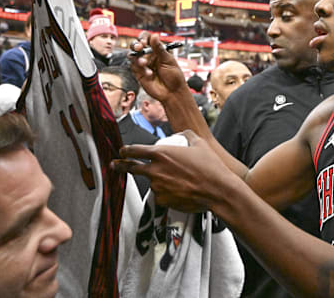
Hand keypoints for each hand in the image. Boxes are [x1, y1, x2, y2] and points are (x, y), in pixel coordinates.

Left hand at [112, 131, 235, 211]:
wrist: (218, 190)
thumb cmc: (210, 168)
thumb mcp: (199, 144)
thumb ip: (188, 136)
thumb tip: (183, 134)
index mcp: (161, 154)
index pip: (135, 150)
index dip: (126, 150)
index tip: (122, 151)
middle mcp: (155, 171)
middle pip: (131, 168)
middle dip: (121, 166)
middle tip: (116, 165)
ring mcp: (158, 187)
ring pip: (152, 183)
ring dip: (158, 181)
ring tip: (176, 181)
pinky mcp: (163, 201)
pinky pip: (161, 195)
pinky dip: (167, 193)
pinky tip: (180, 191)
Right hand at [129, 34, 187, 101]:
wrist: (172, 93)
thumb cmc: (174, 76)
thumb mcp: (168, 60)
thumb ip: (159, 49)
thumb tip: (154, 35)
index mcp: (157, 50)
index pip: (147, 38)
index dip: (143, 37)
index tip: (144, 41)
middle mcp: (148, 55)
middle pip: (136, 45)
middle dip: (135, 45)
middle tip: (139, 47)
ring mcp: (143, 64)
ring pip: (133, 56)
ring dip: (137, 58)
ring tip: (144, 64)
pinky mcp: (139, 73)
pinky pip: (134, 67)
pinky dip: (140, 69)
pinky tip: (149, 74)